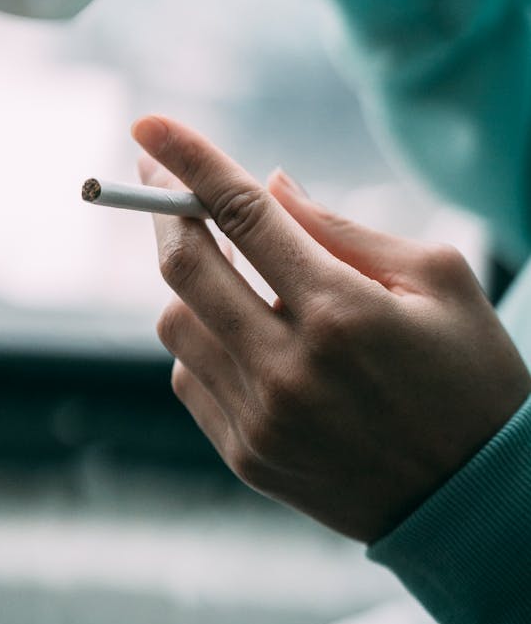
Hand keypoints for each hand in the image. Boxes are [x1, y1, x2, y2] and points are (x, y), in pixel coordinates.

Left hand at [132, 115, 530, 541]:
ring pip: (175, 324)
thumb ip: (344, 229)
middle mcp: (289, 368)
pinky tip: (243, 334)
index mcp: (342, 313)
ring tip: (231, 269)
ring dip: (189, 282)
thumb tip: (271, 184)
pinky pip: (188, 378)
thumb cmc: (470, 376)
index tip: (148, 124)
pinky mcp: (246, 456)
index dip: (190, 160)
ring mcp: (261, 419)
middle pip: (186, 268)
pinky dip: (201, 340)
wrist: (474, 499)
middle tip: (157, 177)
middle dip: (163, 210)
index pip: (242, 214)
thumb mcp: (438, 281)